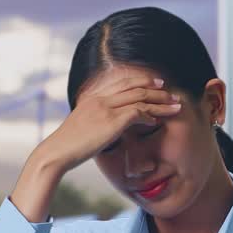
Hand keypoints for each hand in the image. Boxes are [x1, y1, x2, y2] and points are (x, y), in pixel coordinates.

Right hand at [38, 73, 182, 172]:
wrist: (56, 152)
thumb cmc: (67, 146)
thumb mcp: (81, 128)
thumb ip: (95, 122)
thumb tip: (103, 128)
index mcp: (93, 97)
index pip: (123, 82)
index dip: (142, 81)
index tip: (156, 83)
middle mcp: (100, 98)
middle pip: (135, 87)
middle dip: (157, 90)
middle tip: (172, 93)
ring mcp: (106, 108)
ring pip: (140, 99)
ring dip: (161, 103)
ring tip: (176, 106)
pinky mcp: (111, 121)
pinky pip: (137, 113)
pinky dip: (150, 116)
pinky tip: (157, 122)